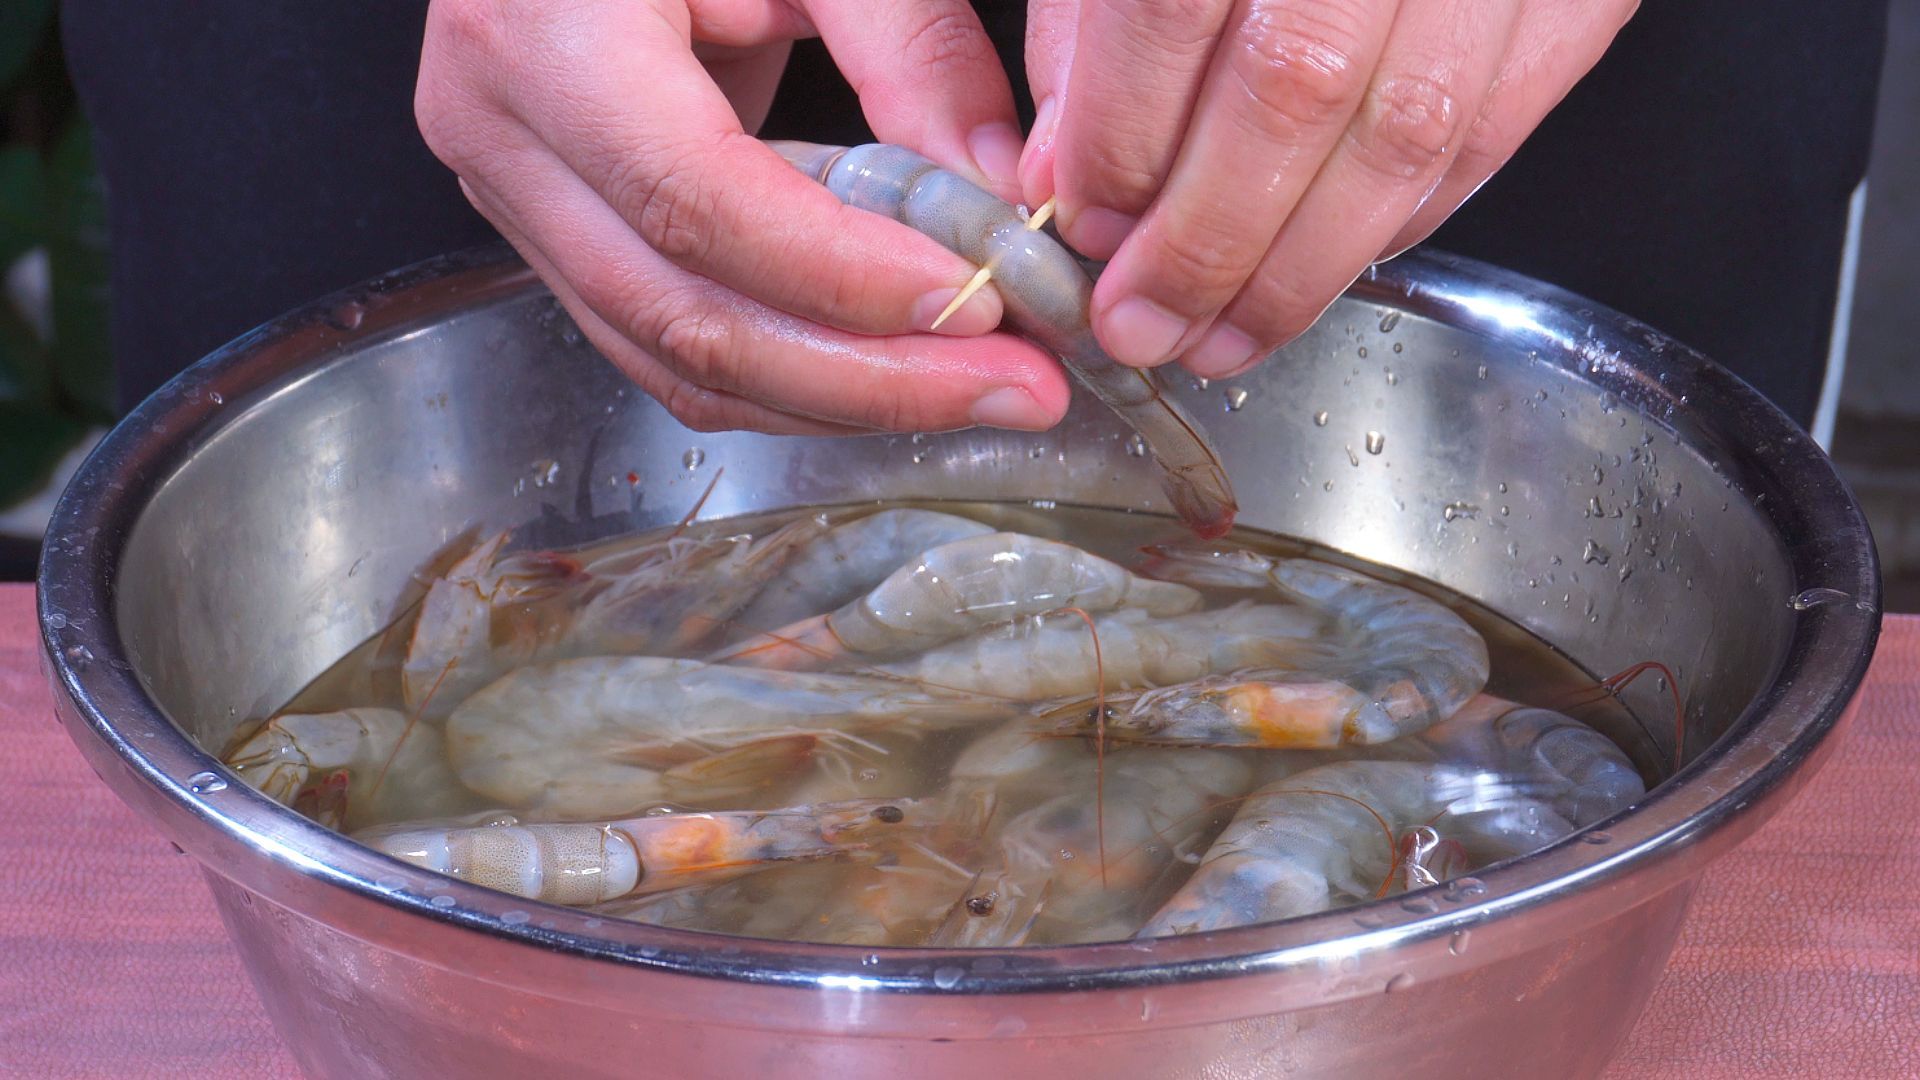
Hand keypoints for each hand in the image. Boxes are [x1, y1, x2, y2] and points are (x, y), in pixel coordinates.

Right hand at [416, 0, 1069, 434]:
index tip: (974, 299)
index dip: (840, 274)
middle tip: (1014, 385)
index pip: (696, 201)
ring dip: (842, 396)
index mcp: (544, 37)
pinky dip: (793, 376)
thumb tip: (998, 196)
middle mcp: (505, 136)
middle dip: (869, 377)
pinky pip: (672, 346)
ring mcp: (519, 200)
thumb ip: (908, 45)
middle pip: (686, 317)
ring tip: (977, 387)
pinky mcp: (555, 237)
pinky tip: (894, 371)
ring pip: (677, 361)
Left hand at [1020, 0, 1639, 376]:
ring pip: (1405, 131)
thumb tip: (1059, 173)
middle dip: (1206, 240)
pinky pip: (1492, 128)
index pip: (1172, 7)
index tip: (1086, 226)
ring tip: (1224, 335)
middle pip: (1294, 85)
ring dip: (1302, 266)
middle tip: (1143, 322)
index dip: (1122, 140)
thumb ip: (1086, 28)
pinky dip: (1401, 221)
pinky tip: (1327, 266)